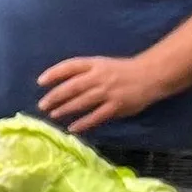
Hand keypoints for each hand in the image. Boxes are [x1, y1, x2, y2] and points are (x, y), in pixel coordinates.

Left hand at [35, 50, 156, 133]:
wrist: (150, 75)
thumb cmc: (122, 71)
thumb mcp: (103, 64)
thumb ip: (85, 72)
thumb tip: (61, 84)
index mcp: (96, 64)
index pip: (71, 66)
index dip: (54, 73)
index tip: (41, 81)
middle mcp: (100, 76)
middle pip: (72, 86)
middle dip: (55, 96)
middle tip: (42, 105)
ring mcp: (108, 92)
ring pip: (82, 101)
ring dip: (65, 109)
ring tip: (53, 115)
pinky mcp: (116, 106)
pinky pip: (96, 116)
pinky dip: (83, 123)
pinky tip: (72, 128)